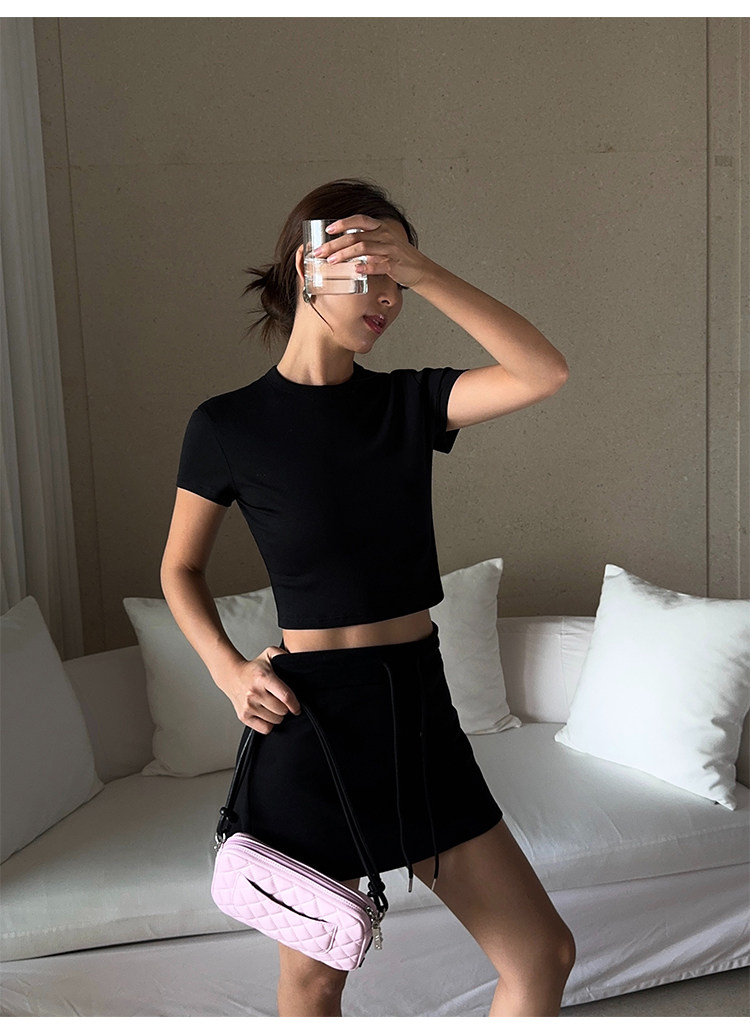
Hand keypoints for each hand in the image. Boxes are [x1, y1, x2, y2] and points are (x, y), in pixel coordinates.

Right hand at [220, 645, 300, 733]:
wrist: (232, 676)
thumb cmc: (254, 668)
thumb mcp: (269, 654)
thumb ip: (283, 654)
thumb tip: (296, 660)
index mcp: (263, 678)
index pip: (285, 696)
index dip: (295, 704)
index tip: (297, 707)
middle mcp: (255, 693)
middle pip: (282, 710)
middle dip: (286, 708)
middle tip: (282, 703)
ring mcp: (248, 706)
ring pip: (275, 720)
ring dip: (278, 716)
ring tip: (274, 707)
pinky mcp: (243, 716)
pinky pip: (265, 728)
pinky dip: (269, 724)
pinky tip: (267, 714)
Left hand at [313, 214, 429, 288]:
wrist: (420, 269)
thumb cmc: (398, 257)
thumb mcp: (382, 243)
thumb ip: (365, 241)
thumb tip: (341, 246)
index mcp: (380, 227)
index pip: (359, 220)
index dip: (343, 223)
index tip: (328, 230)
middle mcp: (384, 235)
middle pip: (355, 237)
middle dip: (335, 244)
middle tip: (320, 252)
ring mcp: (390, 249)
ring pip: (363, 248)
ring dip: (344, 255)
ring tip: (331, 261)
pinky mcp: (394, 264)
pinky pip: (378, 265)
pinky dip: (366, 267)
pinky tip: (355, 269)